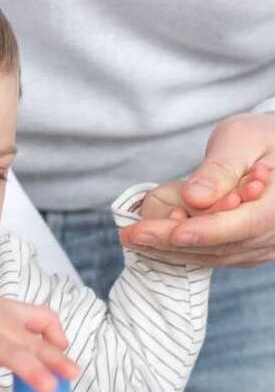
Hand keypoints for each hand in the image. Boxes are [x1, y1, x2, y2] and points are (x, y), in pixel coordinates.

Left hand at [120, 113, 274, 266]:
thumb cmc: (262, 137)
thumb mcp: (241, 139)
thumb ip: (219, 170)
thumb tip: (195, 198)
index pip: (240, 225)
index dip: (203, 232)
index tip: (168, 232)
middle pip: (221, 246)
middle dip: (171, 242)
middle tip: (129, 235)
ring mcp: (264, 245)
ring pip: (214, 254)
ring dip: (171, 248)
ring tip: (135, 236)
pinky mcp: (248, 248)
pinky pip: (213, 254)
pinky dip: (182, 248)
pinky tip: (154, 238)